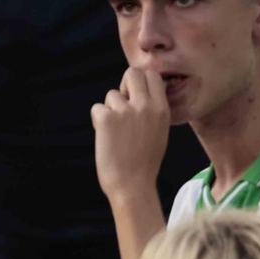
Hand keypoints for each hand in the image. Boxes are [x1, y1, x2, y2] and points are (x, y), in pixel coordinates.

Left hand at [91, 68, 170, 201]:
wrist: (132, 184)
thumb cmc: (145, 161)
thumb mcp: (160, 131)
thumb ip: (151, 110)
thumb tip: (134, 93)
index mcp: (162, 109)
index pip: (153, 75)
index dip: (141, 82)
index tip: (136, 95)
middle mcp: (146, 106)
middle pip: (132, 73)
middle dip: (124, 85)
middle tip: (121, 103)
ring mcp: (125, 111)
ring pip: (111, 94)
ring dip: (110, 110)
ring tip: (116, 132)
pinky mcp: (106, 118)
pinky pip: (97, 108)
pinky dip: (98, 121)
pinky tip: (106, 137)